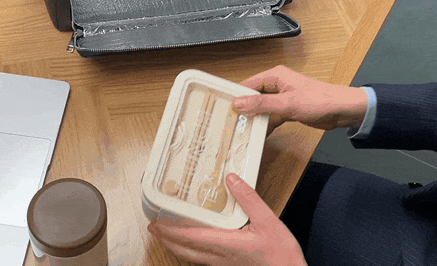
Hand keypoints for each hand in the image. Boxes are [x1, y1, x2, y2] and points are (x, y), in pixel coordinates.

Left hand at [148, 173, 306, 265]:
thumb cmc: (281, 255)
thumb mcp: (268, 220)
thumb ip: (248, 199)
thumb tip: (231, 179)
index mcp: (226, 244)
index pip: (189, 237)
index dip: (169, 231)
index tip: (156, 223)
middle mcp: (220, 258)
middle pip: (185, 251)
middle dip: (166, 239)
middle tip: (154, 228)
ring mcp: (223, 265)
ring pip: (192, 257)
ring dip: (177, 246)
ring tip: (168, 235)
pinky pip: (203, 260)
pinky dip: (191, 251)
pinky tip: (195, 245)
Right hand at [232, 65, 367, 133]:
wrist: (343, 111)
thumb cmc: (320, 101)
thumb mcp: (287, 104)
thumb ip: (262, 104)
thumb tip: (239, 103)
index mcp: (275, 76)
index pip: (247, 84)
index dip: (235, 96)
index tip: (224, 109)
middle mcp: (276, 85)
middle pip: (252, 97)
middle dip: (243, 109)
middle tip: (230, 123)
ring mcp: (282, 98)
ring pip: (261, 108)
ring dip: (254, 119)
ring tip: (241, 131)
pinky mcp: (287, 109)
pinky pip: (270, 116)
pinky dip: (265, 124)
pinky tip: (258, 135)